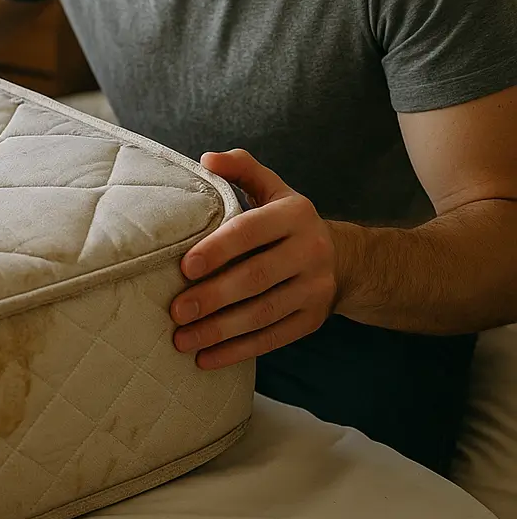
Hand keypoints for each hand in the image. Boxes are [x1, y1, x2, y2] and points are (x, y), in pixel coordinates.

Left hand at [169, 149, 339, 369]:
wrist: (343, 258)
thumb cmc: (285, 220)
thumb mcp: (270, 187)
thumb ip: (240, 168)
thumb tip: (206, 159)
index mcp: (294, 215)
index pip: (250, 232)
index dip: (217, 249)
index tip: (184, 267)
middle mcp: (310, 251)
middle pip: (256, 278)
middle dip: (213, 297)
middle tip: (176, 310)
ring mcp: (315, 289)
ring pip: (263, 313)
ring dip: (220, 331)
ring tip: (182, 340)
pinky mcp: (313, 320)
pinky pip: (273, 338)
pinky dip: (238, 352)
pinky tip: (207, 359)